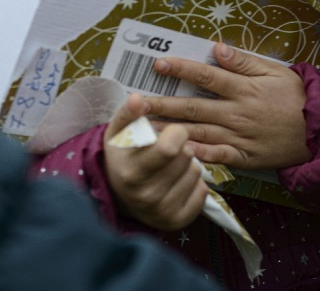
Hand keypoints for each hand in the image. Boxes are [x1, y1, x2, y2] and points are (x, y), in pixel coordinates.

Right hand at [103, 94, 206, 230]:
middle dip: (182, 148)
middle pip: (186, 158)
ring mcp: (161, 212)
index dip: (176, 133)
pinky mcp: (176, 222)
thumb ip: (129, 113)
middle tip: (169, 150)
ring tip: (171, 165)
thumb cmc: (122, 156)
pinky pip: (203, 192)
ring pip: (197, 173)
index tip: (171, 131)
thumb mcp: (119, 132)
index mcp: (131, 172)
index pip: (169, 149)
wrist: (117, 194)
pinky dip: (195, 183)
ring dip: (189, 164)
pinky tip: (178, 181)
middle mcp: (145, 196)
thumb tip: (138, 98)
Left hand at [142, 44, 311, 171]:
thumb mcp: (275, 71)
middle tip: (134, 103)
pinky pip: (217, 157)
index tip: (157, 65)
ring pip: (198, 133)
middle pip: (193, 108)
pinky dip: (198, 155)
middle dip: (161, 105)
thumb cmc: (297, 96)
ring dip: (169, 131)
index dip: (180, 70)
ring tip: (143, 129)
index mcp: (243, 88)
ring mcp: (239, 136)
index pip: (205, 77)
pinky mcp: (245, 157)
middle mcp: (237, 112)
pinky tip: (177, 153)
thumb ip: (244, 61)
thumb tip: (216, 48)